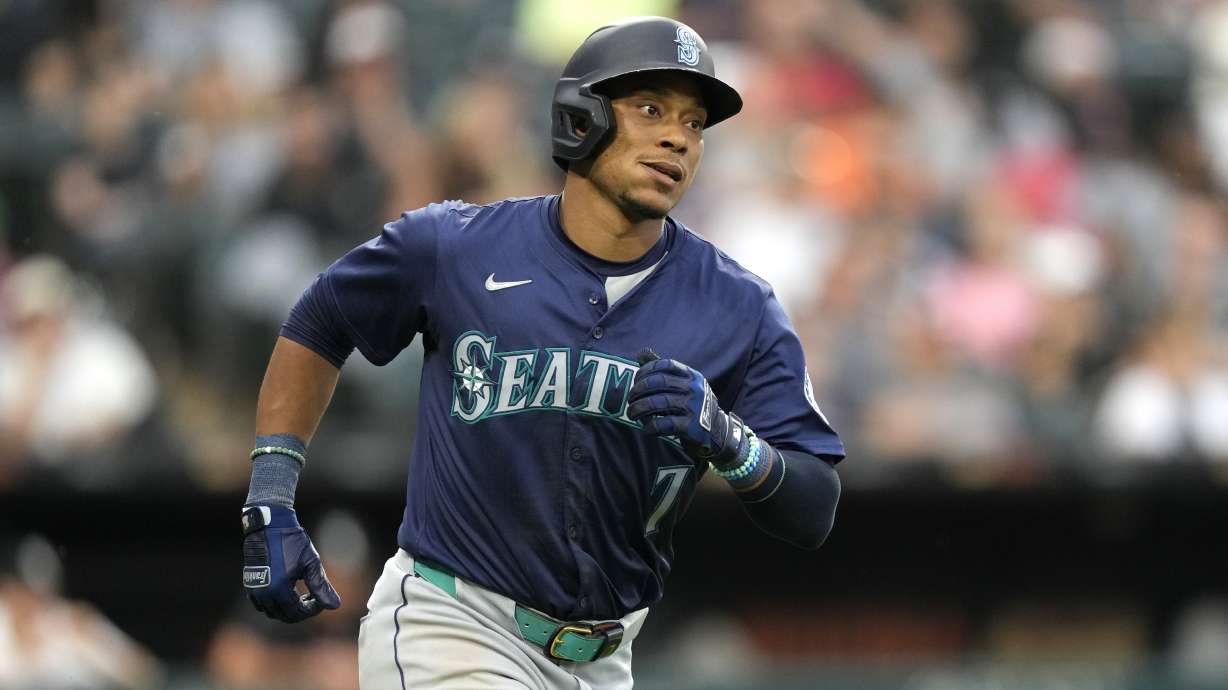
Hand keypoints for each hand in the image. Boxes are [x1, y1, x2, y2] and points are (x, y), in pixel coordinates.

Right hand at [242, 505, 339, 621]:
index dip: (312, 609)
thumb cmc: (291, 541)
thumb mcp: (311, 563)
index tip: (322, 600)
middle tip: (313, 599)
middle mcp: (263, 593)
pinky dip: (275, 604)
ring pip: (272, 612)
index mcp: (279, 589)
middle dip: (301, 611)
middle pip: (284, 615)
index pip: (297, 612)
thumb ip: (321, 587)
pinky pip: (262, 604)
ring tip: (302, 596)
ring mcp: (254, 590)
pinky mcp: (249, 584)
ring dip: (288, 609)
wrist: (269, 524)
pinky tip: (288, 592)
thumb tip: (335, 606)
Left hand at [627, 349, 746, 466]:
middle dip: (638, 390)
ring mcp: (694, 407)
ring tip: (632, 413)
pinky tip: (646, 428)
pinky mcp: (692, 427)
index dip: (646, 370)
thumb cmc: (693, 404)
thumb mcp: (684, 384)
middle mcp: (694, 388)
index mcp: (692, 375)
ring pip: (658, 403)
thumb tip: (640, 352)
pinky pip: (664, 424)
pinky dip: (650, 427)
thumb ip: (663, 370)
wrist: (717, 431)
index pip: (665, 364)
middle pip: (658, 382)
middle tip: (630, 399)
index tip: (636, 380)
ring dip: (638, 408)